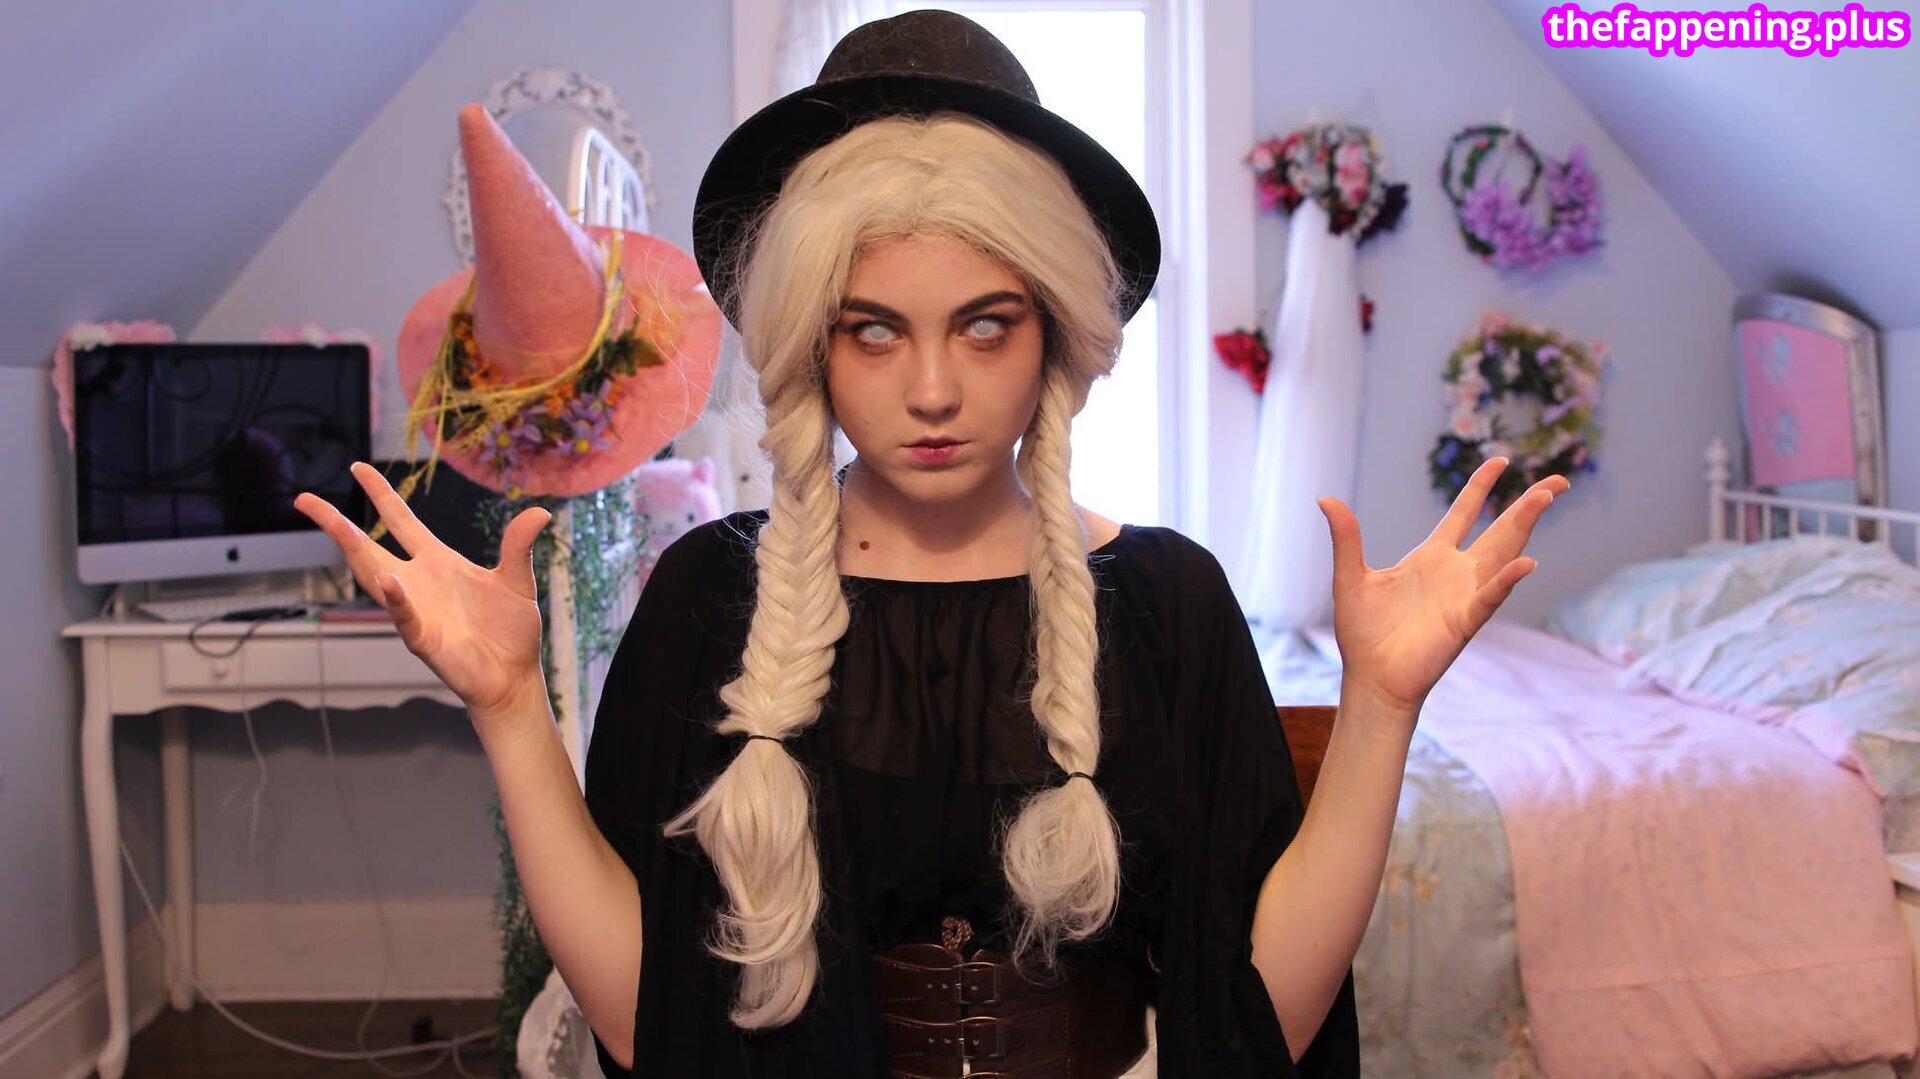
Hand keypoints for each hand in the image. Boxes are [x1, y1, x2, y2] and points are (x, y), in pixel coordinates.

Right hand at [293, 463, 552, 724]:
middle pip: (369, 547)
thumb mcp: (517, 580)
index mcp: (438, 562)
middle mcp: (418, 582)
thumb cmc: (510, 631)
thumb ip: (518, 546)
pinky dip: (397, 601)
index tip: (358, 467)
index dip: (380, 494)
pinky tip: (391, 582)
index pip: (401, 521)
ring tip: (336, 527)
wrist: (514, 677)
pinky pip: (405, 617)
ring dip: (355, 553)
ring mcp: (415, 610)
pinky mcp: (424, 639)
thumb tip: (540, 511)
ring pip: (374, 577)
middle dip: (337, 524)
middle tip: (304, 500)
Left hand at [1318, 457, 1567, 717]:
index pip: (1463, 514)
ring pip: (1504, 554)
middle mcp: (1455, 572)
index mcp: (1430, 557)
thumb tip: (1325, 499)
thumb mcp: (1350, 577)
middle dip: (1528, 505)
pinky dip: (1507, 580)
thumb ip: (1346, 539)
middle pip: (1499, 530)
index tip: (1501, 460)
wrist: (1370, 678)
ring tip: (1545, 497)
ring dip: (1524, 527)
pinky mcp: (1465, 620)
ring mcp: (1465, 595)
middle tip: (1559, 481)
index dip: (1482, 486)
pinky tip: (1526, 562)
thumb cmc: (1363, 634)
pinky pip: (1490, 597)